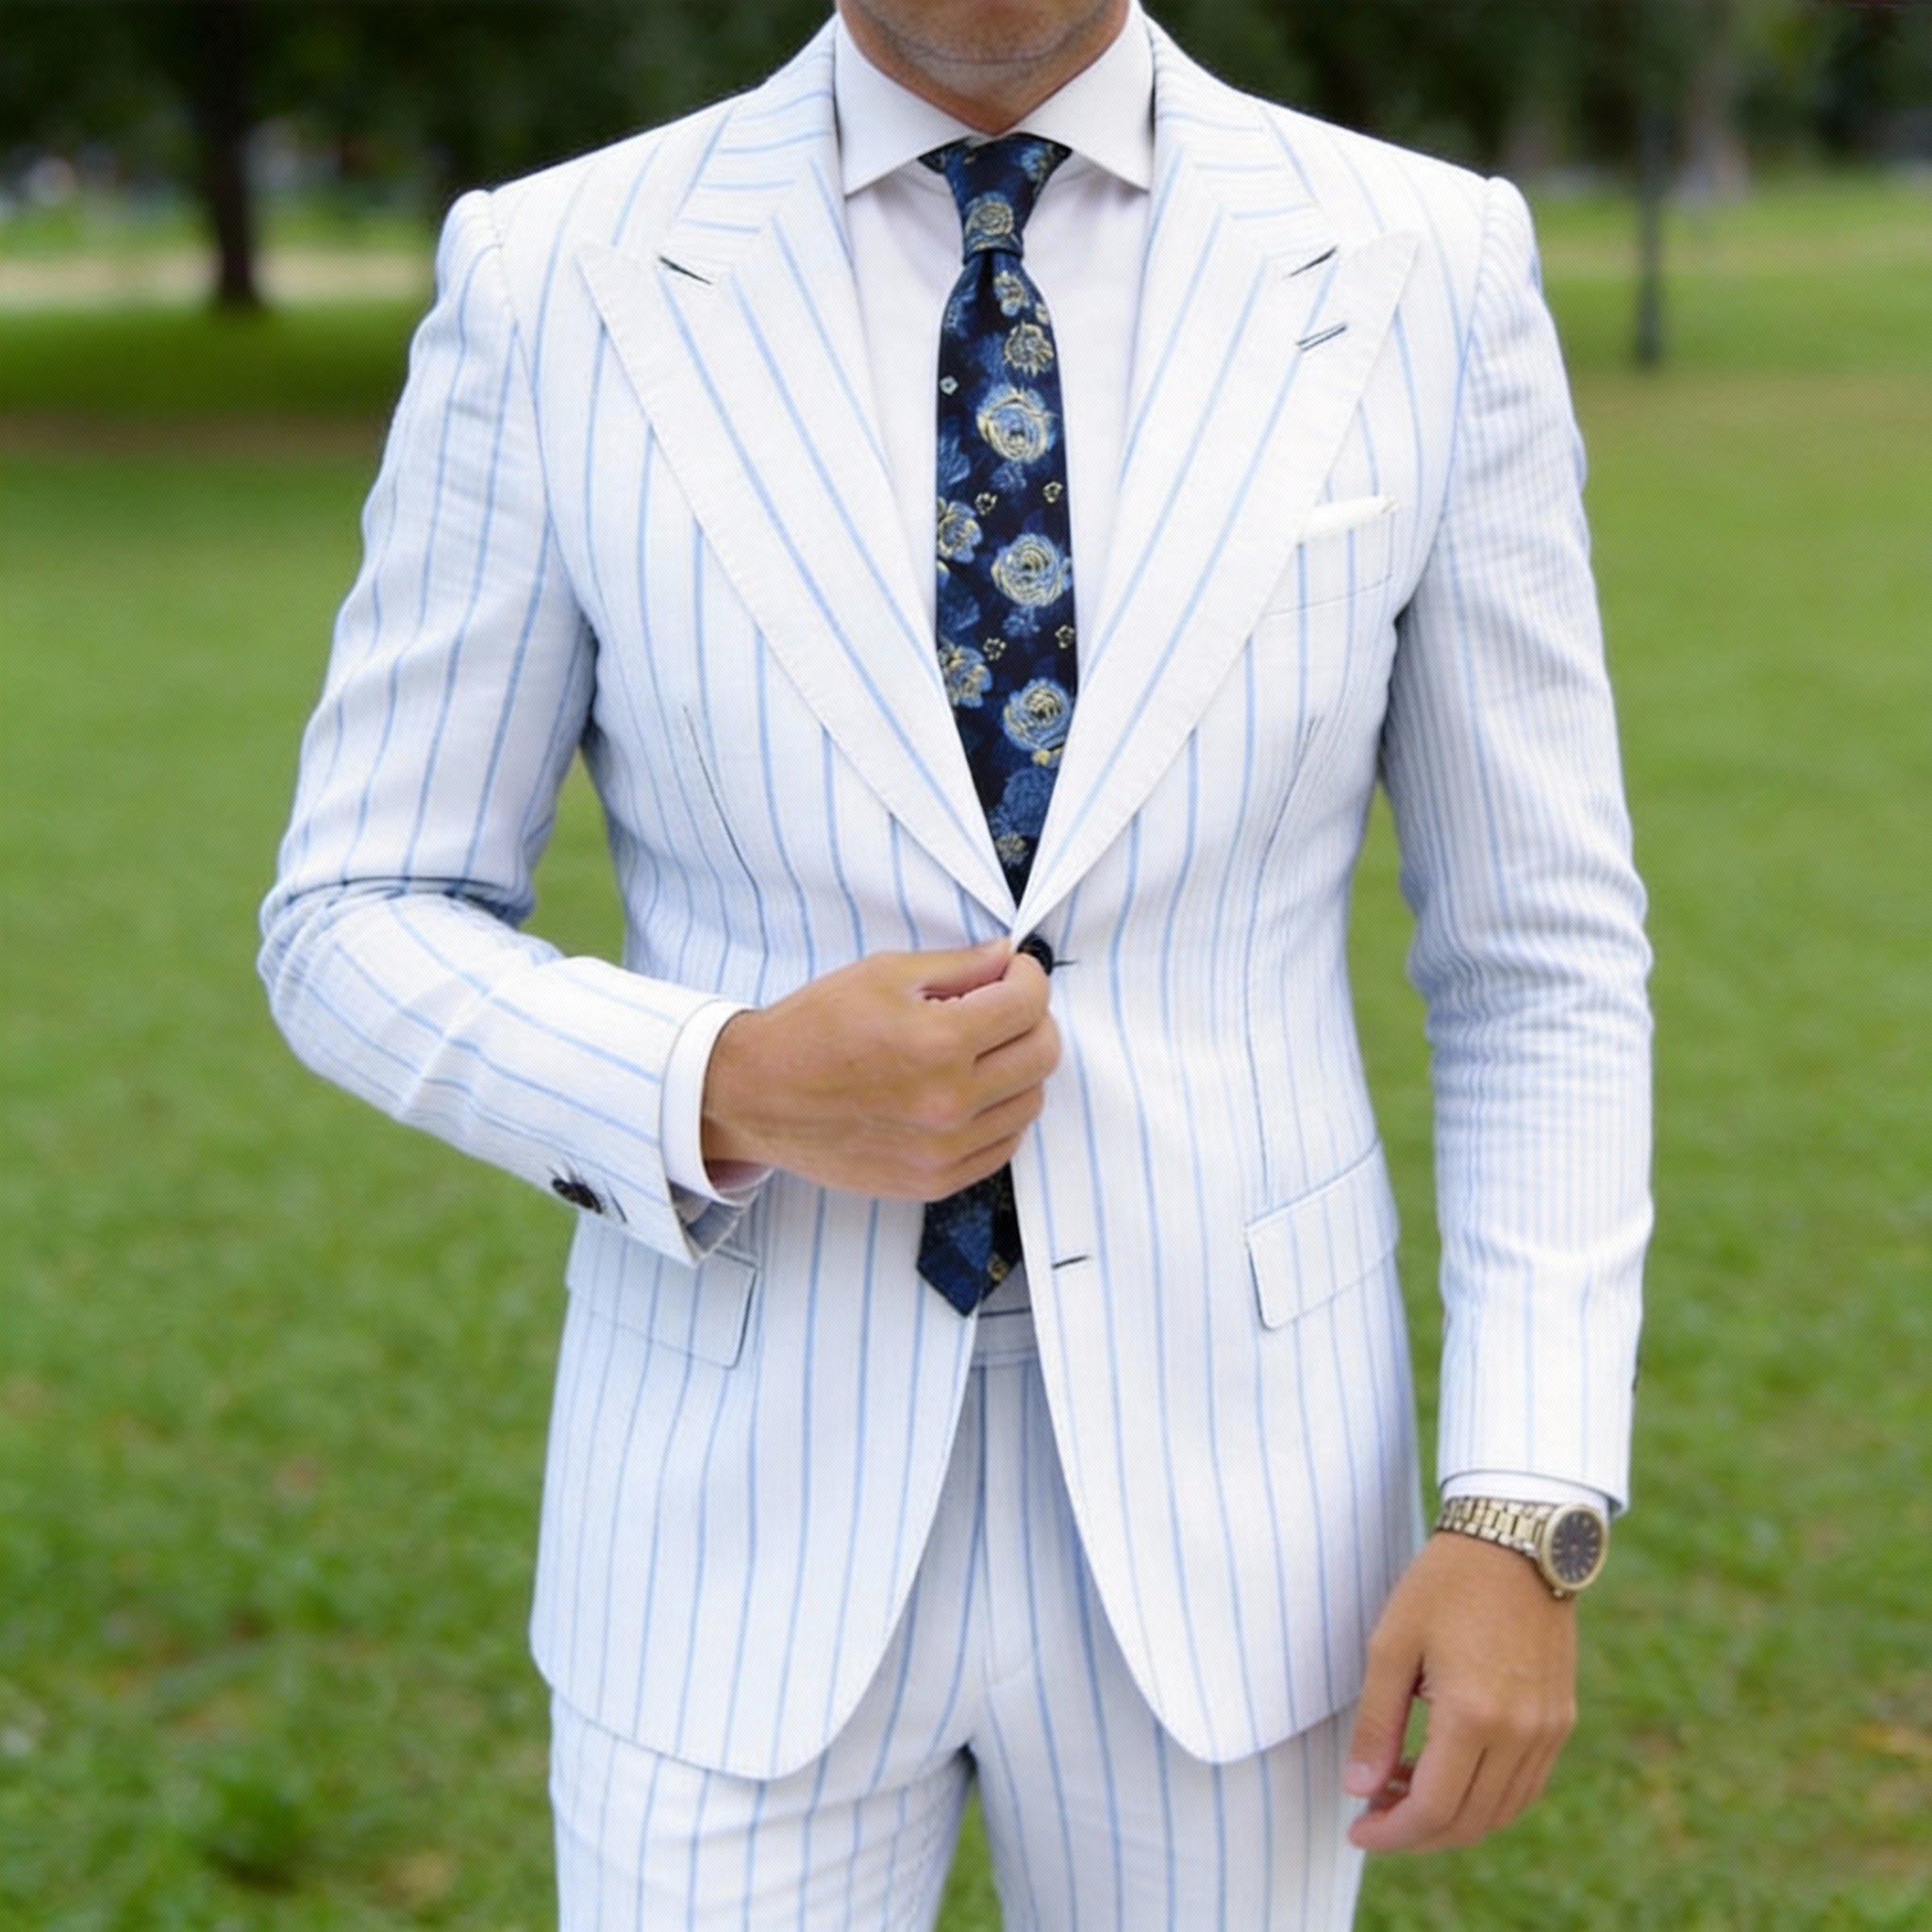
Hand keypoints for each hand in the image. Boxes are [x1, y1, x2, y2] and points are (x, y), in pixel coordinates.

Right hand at [700, 939, 1059, 1199]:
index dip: (1028, 975)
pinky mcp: (934, 1181)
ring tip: (983, 1049)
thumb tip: (1005, 957)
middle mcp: (949, 1102)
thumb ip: (957, 966)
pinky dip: (1001, 1113)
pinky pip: (1004, 1145)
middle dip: (1033, 1018)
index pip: (1029, 1003)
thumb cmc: (812, 1029)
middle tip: (1004, 1004)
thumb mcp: (882, 974)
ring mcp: (944, 1149)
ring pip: (1030, 1102)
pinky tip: (971, 1090)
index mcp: (938, 1041)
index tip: (1013, 970)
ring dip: (1019, 1067)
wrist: (757, 1096)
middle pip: (1043, 1053)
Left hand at [1343, 1531, 1576, 1852]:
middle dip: (1415, 1833)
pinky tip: (1449, 1773)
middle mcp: (1519, 1734)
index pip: (1433, 1810)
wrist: (1517, 1540)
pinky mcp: (1560, 1719)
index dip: (1391, 1833)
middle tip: (1374, 1814)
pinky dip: (1486, 1798)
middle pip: (1468, 1821)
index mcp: (1473, 1716)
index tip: (1357, 1829)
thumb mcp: (1392, 1644)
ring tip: (1403, 1790)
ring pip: (1500, 1811)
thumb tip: (1359, 1788)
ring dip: (1451, 1817)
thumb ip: (1376, 1723)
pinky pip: (1525, 1785)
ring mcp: (1547, 1730)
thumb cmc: (1446, 1583)